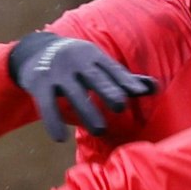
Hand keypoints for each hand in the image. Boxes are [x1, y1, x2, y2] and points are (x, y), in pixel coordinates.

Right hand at [8, 32, 156, 140]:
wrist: (35, 50)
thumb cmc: (80, 65)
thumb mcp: (100, 66)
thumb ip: (125, 79)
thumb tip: (155, 87)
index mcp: (94, 57)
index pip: (112, 69)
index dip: (125, 80)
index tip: (139, 91)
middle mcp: (76, 62)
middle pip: (94, 77)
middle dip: (107, 90)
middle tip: (120, 106)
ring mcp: (57, 72)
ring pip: (73, 93)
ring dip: (86, 111)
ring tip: (99, 130)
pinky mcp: (39, 84)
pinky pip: (46, 104)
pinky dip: (52, 121)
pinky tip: (59, 138)